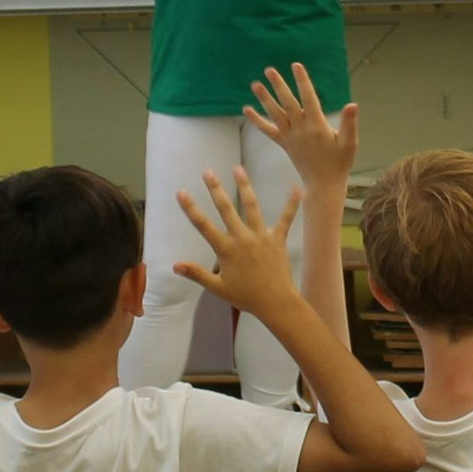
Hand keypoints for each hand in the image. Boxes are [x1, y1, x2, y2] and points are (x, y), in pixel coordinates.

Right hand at [173, 168, 303, 317]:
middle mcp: (242, 238)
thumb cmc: (245, 296)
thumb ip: (197, 273)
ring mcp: (261, 236)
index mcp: (226, 249)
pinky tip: (297, 187)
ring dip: (245, 186)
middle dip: (215, 189)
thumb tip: (175, 266)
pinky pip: (286, 219)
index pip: (203, 225)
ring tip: (238, 169)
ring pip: (252, 207)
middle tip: (208, 171)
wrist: (275, 302)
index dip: (191, 208)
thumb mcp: (218, 287)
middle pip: (226, 209)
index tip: (181, 192)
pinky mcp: (278, 239)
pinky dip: (292, 204)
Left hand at [247, 64, 359, 192]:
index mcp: (317, 126)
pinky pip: (268, 131)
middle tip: (269, 70)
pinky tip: (247, 110)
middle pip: (288, 103)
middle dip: (278, 86)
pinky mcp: (284, 144)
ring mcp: (290, 137)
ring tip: (255, 84)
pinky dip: (257, 121)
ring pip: (275, 114)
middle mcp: (301, 129)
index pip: (308, 98)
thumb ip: (350, 123)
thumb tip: (352, 104)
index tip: (296, 66)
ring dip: (264, 99)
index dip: (302, 81)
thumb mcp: (350, 143)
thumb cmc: (340, 163)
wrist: (323, 184)